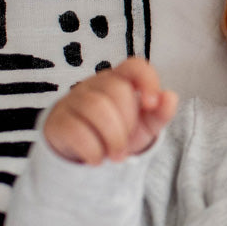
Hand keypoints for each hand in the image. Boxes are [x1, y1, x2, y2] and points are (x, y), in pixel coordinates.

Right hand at [43, 57, 178, 164]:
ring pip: (95, 107)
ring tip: (116, 156)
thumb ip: (161, 112)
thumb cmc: (120, 130)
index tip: (151, 104)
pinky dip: (91, 149)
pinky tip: (97, 159)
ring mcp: (73, 100)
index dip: (147, 81)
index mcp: (121, 80)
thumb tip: (170, 97)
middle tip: (127, 146)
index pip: (135, 66)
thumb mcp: (145, 125)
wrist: (85, 152)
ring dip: (111, 138)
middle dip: (127, 123)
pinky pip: (74, 129)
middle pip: (116, 90)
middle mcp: (96, 84)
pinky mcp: (57, 120)